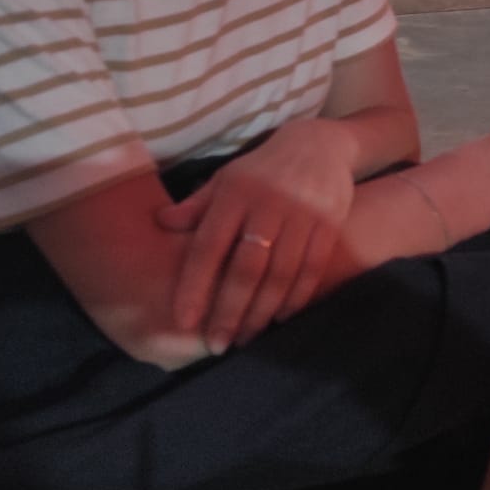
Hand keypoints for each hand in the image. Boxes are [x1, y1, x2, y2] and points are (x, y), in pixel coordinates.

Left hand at [154, 119, 356, 351]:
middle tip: (217, 344)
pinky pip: (311, 269)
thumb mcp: (225, 179)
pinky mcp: (329, 224)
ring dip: (261, 312)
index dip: (195, 285)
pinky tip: (281, 318)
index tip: (185, 321)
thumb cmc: (261, 169)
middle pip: (247, 268)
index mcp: (235, 194)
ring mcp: (302, 215)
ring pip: (280, 274)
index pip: (209, 246)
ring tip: (246, 338)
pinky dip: (296, 298)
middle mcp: (268, 205)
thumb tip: (159, 224)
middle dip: (230, 311)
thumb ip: (197, 206)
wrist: (319, 145)